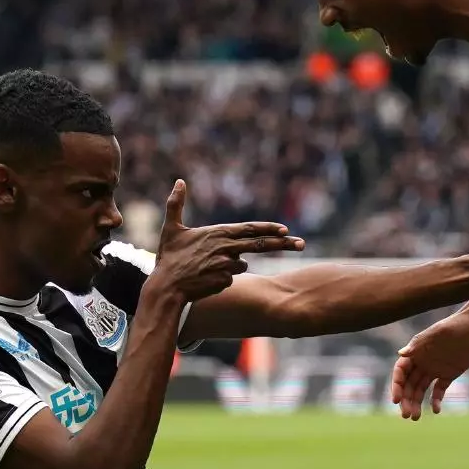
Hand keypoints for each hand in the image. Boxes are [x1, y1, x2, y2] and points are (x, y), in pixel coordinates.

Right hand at [149, 179, 304, 301]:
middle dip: (284, 244)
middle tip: (302, 244)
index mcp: (218, 233)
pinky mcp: (226, 281)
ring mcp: (227, 265)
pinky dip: (222, 278)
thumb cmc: (169, 258)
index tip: (285, 229)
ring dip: (230, 266)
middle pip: (261, 245)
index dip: (269, 228)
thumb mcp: (171, 228)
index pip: (250, 229)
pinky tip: (206, 279)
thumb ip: (176, 204)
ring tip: (206, 268)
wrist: (166, 287)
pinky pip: (231, 278)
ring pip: (241, 265)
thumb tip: (178, 181)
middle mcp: (226, 248)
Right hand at [391, 310, 468, 419]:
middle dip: (406, 400)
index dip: (396, 386)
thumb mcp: (439, 332)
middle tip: (407, 415)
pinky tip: (437, 410)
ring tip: (415, 417)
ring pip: (421, 389)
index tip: (396, 400)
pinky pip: (439, 390)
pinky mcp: (449, 374)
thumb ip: (420, 343)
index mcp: (417, 351)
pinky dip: (436, 400)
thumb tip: (400, 353)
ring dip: (416, 403)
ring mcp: (435, 368)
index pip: (400, 371)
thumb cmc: (457, 324)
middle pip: (409, 384)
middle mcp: (423, 361)